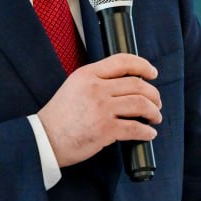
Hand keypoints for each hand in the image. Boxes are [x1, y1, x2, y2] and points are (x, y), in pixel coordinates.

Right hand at [35, 53, 160, 167]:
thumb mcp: (73, 87)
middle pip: (137, 84)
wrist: (44, 139)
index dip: (143, 65)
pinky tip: (149, 134)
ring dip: (153, 112)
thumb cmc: (58, 117)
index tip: (152, 73)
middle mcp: (96, 88)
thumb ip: (95, 81)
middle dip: (153, 94)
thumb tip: (124, 84)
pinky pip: (135, 128)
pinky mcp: (105, 129)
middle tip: (156, 103)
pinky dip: (146, 132)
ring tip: (155, 117)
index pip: (122, 61)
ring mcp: (102, 108)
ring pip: (140, 104)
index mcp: (87, 74)